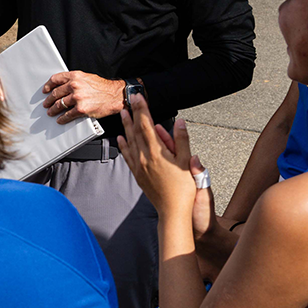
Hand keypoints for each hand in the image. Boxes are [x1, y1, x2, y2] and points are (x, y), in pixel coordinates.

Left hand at [41, 71, 124, 123]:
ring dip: (53, 110)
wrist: (115, 95)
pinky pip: (67, 115)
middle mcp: (75, 85)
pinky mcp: (81, 109)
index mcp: (75, 76)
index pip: (56, 79)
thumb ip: (75, 80)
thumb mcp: (87, 77)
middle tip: (46, 104)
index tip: (45, 90)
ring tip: (51, 112)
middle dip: (49, 100)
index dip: (48, 85)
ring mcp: (77, 97)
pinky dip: (62, 118)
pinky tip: (60, 119)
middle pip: (56, 93)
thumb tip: (64, 86)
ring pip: (60, 105)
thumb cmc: (103, 87)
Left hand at [116, 91, 200, 218]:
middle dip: (133, 113)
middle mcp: (145, 157)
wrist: (172, 210)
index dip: (142, 109)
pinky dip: (123, 145)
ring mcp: (139, 166)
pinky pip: (127, 155)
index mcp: (157, 152)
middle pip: (136, 130)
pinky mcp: (137, 174)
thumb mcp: (186, 161)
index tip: (138, 97)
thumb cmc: (182, 188)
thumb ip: (181, 140)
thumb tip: (179, 122)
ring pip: (129, 141)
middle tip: (130, 100)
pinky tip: (120, 138)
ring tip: (123, 113)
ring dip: (126, 125)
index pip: (146, 125)